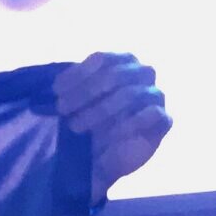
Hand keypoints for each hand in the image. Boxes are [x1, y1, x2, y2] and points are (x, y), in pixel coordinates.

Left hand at [55, 52, 171, 202]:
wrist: (105, 156)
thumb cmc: (90, 120)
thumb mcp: (76, 102)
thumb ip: (69, 88)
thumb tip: (51, 84)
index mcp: (122, 61)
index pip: (102, 59)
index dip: (78, 74)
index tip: (56, 91)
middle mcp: (142, 72)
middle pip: (115, 75)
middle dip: (85, 92)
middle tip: (62, 109)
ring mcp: (156, 95)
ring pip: (131, 94)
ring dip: (100, 111)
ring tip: (77, 127)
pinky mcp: (164, 120)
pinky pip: (151, 115)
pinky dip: (128, 125)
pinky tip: (109, 136)